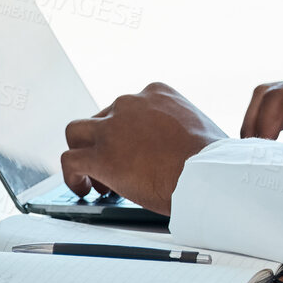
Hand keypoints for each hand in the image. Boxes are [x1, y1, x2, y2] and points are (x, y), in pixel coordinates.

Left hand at [60, 83, 227, 215]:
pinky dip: (72, 176)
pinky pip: (70, 161)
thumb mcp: (198, 128)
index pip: (126, 106)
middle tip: (114, 167)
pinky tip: (83, 189)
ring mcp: (112, 128)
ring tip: (95, 179)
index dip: (125, 131)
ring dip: (82, 153)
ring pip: (76, 133)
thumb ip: (176, 129)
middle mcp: (129, 103)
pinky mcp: (101, 156)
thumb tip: (172, 149)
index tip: (131, 149)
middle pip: (101, 118)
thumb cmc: (212, 161)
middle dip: (104, 142)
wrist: (210, 176)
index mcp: (156, 93)